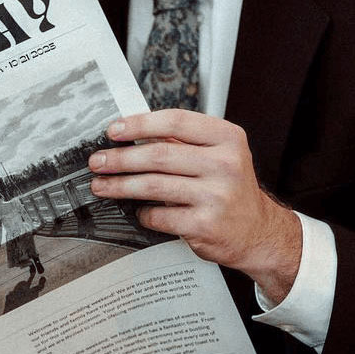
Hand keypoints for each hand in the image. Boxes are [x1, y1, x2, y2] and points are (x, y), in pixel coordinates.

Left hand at [88, 109, 301, 302]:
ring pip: (153, 186)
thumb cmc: (229, 188)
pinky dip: (143, 214)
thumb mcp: (218, 155)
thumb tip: (129, 133)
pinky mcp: (205, 225)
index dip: (140, 124)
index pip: (176, 121)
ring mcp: (217, 196)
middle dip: (120, 158)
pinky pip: (159, 216)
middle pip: (159, 155)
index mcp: (227, 138)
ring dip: (120, 186)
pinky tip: (139, 211)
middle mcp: (226, 164)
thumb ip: (181, 142)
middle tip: (97, 161)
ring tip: (100, 185)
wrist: (257, 231)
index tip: (113, 130)